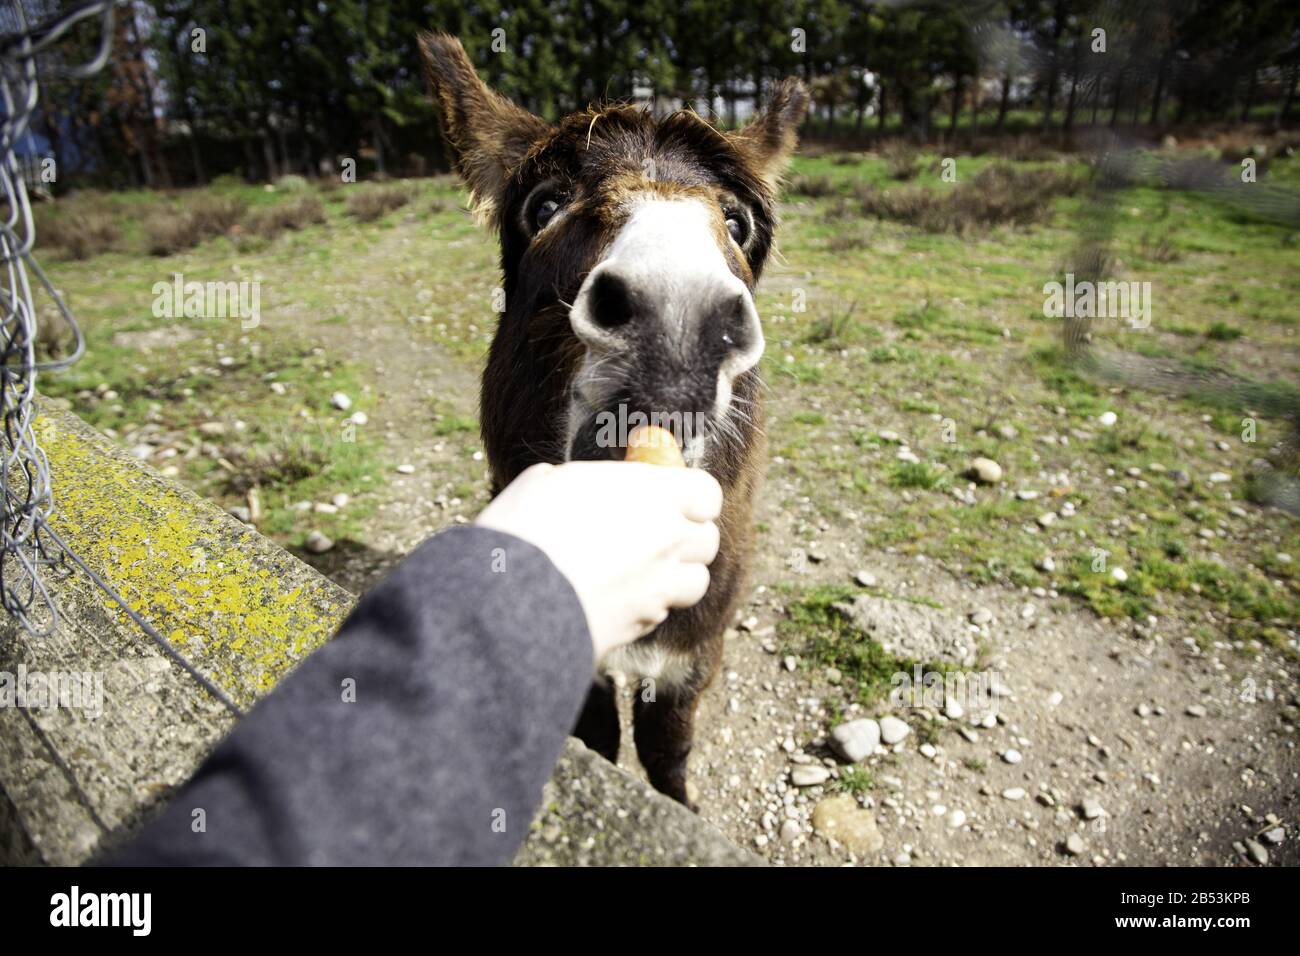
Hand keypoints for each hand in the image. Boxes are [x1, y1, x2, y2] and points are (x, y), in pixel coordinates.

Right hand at [475, 461, 721, 660]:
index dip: (689, 496)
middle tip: (656, 532)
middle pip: (707, 540)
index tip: (668, 496)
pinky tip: (617, 597)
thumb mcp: (551, 481)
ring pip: (695, 581)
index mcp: (654, 495)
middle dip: (687, 535)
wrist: (510, 599)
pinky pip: (662, 612)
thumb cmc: (526, 528)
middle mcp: (669, 541)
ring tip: (642, 569)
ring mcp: (660, 587)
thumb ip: (591, 483)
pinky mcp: (643, 625)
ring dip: (676, 574)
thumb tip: (593, 488)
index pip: (707, 494)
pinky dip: (649, 605)